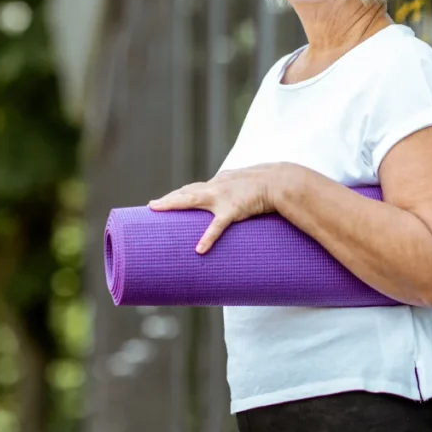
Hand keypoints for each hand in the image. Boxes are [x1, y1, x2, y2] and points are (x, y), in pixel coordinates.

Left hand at [148, 164, 284, 253]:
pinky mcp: (233, 210)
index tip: (164, 201)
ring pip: (192, 200)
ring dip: (173, 204)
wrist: (279, 181)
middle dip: (168, 199)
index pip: (193, 189)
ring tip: (157, 209)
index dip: (178, 195)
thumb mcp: (246, 184)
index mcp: (219, 183)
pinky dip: (207, 237)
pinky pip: (217, 226)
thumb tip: (232, 204)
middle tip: (151, 206)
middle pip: (186, 192)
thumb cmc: (266, 184)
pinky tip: (199, 249)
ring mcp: (222, 198)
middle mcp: (216, 187)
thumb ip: (235, 192)